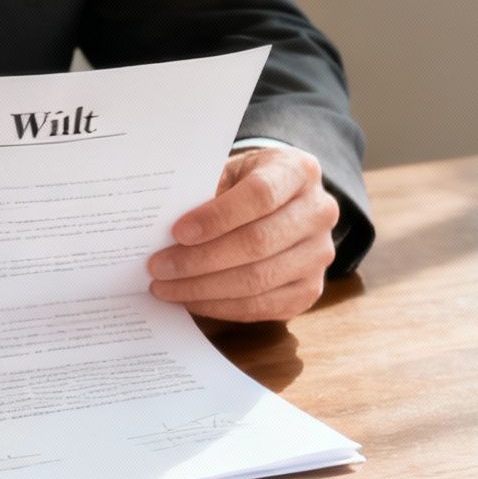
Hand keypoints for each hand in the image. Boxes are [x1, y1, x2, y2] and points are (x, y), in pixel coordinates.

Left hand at [147, 145, 339, 321]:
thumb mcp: (229, 172)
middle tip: (159, 268)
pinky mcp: (309, 290)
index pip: (260, 195)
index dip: (217, 217)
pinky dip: (220, 307)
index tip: (177, 232)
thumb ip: (204, 192)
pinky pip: (262, 307)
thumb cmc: (244, 185)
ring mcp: (319, 254)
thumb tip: (160, 228)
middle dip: (200, 260)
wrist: (281, 204)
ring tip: (165, 287)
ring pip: (258, 280)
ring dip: (204, 288)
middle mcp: (319, 212)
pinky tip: (190, 299)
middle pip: (257, 243)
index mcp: (298, 171)